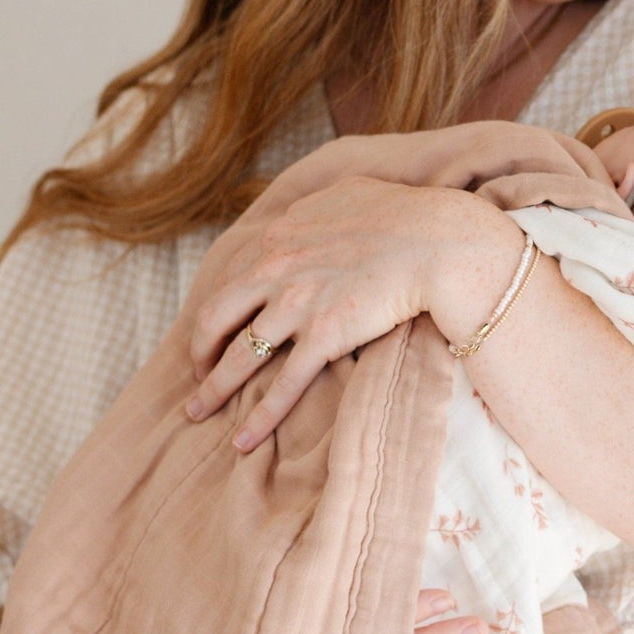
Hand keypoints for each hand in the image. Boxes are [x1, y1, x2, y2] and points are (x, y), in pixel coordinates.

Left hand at [184, 176, 459, 441]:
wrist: (436, 239)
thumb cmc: (403, 214)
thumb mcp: (346, 194)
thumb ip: (314, 207)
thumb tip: (303, 214)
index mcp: (280, 234)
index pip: (231, 276)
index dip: (217, 306)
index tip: (214, 328)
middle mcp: (277, 268)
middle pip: (217, 316)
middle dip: (200, 349)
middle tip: (197, 371)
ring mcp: (298, 303)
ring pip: (241, 355)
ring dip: (214, 388)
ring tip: (197, 412)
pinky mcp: (324, 336)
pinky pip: (283, 384)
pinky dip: (260, 416)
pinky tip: (244, 439)